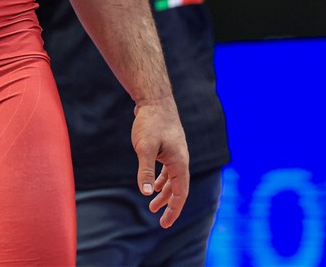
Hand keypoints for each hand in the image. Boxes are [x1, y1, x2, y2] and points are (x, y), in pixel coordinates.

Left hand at [131, 97, 189, 227]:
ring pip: (173, 180)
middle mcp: (181, 160)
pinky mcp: (168, 148)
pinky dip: (162, 180)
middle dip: (170, 205)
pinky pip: (168, 170)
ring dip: (164, 193)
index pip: (180, 194)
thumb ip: (145, 170)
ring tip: (153, 205)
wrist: (154, 101)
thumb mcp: (144, 147)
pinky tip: (153, 186)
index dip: (173, 210)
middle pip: (178, 189)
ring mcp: (175, 154)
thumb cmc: (150, 123)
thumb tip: (146, 193)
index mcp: (179, 163)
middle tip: (160, 220)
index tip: (165, 224)